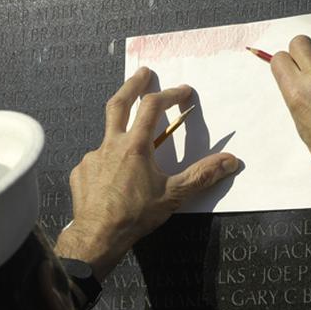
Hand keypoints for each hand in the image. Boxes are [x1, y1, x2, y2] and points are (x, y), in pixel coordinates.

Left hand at [55, 67, 238, 279]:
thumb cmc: (135, 215)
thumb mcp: (174, 195)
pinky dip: (107, 164)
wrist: (99, 236)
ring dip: (120, 135)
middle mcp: (110, 145)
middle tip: (143, 73)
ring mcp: (92, 158)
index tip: (183, 91)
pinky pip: (95, 162)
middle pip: (119, 104)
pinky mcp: (80, 173)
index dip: (170, 94)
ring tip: (132, 151)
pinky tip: (113, 179)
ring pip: (107, 138)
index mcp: (135, 146)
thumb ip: (202, 176)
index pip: (153, 107)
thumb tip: (230, 161)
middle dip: (133, 85)